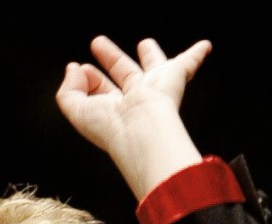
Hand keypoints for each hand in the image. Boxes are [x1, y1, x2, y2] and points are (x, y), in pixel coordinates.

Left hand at [56, 35, 210, 198]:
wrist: (143, 131)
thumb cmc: (112, 128)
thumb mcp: (76, 111)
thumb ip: (68, 91)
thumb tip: (74, 69)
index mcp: (112, 109)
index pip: (99, 90)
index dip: (88, 78)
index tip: (81, 68)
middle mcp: (134, 99)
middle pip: (123, 74)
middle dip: (111, 59)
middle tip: (99, 44)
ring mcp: (154, 88)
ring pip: (152, 66)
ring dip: (150, 54)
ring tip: (145, 43)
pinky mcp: (173, 78)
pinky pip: (188, 63)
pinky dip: (196, 55)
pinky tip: (203, 46)